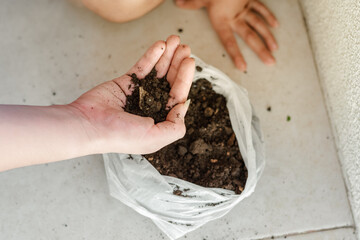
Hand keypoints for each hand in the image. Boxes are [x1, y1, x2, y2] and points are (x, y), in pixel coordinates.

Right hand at [70, 35, 193, 153]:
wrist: (88, 125)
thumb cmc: (120, 135)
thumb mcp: (155, 138)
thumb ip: (175, 127)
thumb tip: (183, 106)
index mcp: (159, 121)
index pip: (177, 97)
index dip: (185, 79)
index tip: (190, 61)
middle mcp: (151, 106)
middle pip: (170, 82)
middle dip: (178, 64)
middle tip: (185, 47)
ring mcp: (138, 93)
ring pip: (157, 72)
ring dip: (167, 56)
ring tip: (175, 39)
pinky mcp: (125, 83)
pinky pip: (142, 67)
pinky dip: (151, 56)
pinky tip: (160, 45)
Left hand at [175, 0, 277, 70]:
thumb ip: (191, 3)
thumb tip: (178, 3)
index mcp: (222, 20)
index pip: (229, 42)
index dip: (236, 55)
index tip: (243, 67)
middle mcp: (235, 17)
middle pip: (250, 36)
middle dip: (261, 50)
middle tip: (270, 62)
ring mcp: (244, 8)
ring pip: (258, 25)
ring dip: (268, 37)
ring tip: (274, 49)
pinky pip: (260, 8)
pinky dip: (268, 16)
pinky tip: (275, 26)